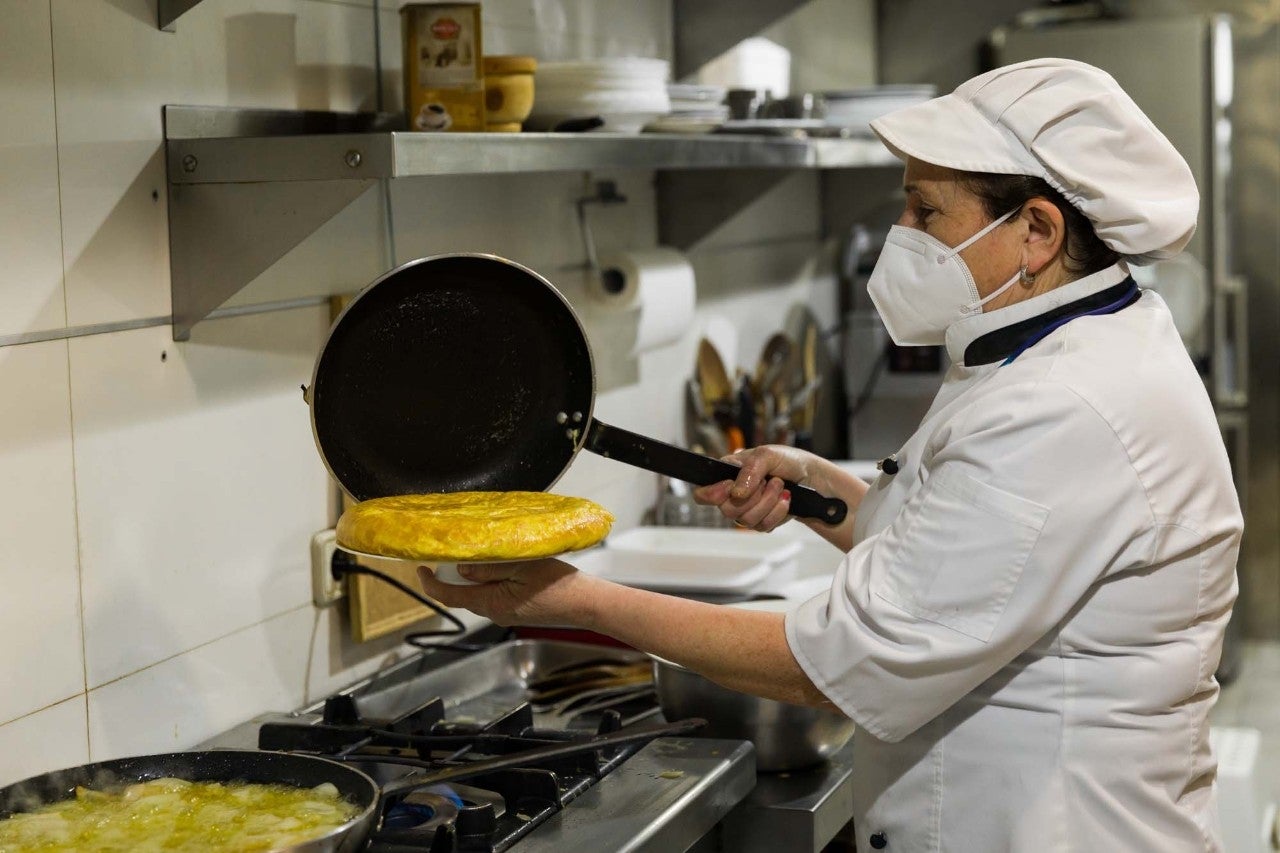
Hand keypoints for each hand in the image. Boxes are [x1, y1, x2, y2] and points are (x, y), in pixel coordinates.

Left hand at [417, 559, 599, 627]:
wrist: (586, 605)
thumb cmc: (559, 585)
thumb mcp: (522, 566)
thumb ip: (490, 568)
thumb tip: (462, 569)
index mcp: (492, 604)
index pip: (450, 596)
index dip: (430, 584)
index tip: (419, 569)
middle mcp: (495, 613)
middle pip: (463, 595)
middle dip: (452, 576)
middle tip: (449, 553)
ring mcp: (506, 614)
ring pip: (479, 594)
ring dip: (472, 577)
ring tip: (475, 555)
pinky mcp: (517, 611)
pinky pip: (494, 594)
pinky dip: (488, 580)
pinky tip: (497, 566)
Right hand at [693, 444, 827, 531]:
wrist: (811, 477)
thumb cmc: (787, 461)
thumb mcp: (767, 455)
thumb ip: (749, 470)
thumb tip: (736, 493)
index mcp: (726, 475)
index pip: (702, 493)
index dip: (712, 494)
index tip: (731, 487)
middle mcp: (733, 495)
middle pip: (727, 510)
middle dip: (753, 496)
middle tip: (768, 480)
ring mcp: (747, 511)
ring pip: (746, 520)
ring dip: (768, 501)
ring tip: (780, 486)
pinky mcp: (762, 522)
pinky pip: (763, 526)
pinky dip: (777, 512)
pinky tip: (786, 499)